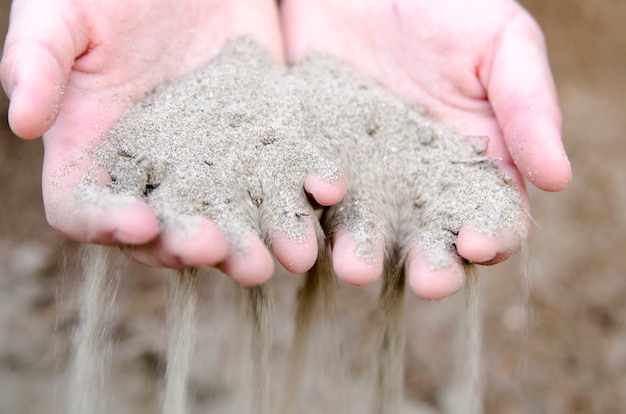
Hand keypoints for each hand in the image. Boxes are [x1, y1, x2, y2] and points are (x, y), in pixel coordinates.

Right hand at [0, 0, 342, 282]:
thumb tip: (21, 121)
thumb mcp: (62, 13)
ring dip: (260, 236)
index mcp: (93, 150)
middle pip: (167, 226)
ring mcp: (209, 160)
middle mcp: (152, 169)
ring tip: (288, 253)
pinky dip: (305, 184)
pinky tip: (327, 190)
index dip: (105, 224)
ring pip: (231, 213)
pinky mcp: (259, 140)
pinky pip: (281, 172)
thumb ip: (38, 63)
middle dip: (195, 244)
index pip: (84, 209)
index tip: (139, 224)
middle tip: (223, 254)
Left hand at [281, 0, 571, 297]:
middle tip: (424, 282)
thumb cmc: (444, 4)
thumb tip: (558, 179)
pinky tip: (304, 222)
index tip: (477, 244)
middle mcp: (419, 181)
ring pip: (366, 229)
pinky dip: (307, 214)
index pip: (491, 216)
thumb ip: (528, 108)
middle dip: (430, 265)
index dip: (490, 236)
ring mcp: (364, 175)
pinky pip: (309, 195)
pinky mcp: (315, 161)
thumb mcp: (499, 44)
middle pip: (428, 238)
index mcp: (474, 162)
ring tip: (354, 268)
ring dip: (363, 254)